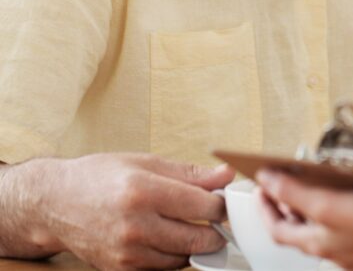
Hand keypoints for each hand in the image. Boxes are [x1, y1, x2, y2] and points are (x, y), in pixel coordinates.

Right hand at [24, 153, 231, 268]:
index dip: (222, 205)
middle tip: (215, 218)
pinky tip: (168, 238)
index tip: (224, 201)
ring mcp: (127, 253)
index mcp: (143, 192)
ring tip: (188, 225)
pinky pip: (163, 269)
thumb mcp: (146, 163)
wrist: (54, 204)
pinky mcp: (121, 270)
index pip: (204, 207)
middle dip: (215, 229)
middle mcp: (135, 226)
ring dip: (195, 245)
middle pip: (199, 238)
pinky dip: (174, 256)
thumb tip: (226, 176)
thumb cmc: (99, 177)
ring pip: (184, 258)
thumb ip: (190, 173)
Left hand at [256, 169, 352, 270]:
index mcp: (315, 242)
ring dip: (311, 209)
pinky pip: (343, 229)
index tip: (261, 188)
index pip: (276, 228)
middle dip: (286, 207)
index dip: (265, 206)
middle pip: (297, 230)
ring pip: (320, 230)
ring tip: (313, 187)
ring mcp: (350, 249)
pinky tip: (348, 200)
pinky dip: (336, 214)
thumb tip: (268, 181)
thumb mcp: (329, 203)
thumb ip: (295, 193)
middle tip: (282, 186)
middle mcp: (330, 250)